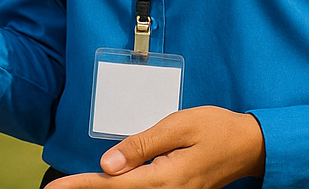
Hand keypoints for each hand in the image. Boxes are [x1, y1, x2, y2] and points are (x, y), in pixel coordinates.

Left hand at [45, 106, 264, 188]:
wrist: (251, 146)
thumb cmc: (217, 129)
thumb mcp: (178, 126)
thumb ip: (141, 145)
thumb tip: (108, 163)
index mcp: (166, 179)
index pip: (113, 186)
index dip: (82, 185)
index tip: (56, 188)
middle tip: (58, 188)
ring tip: (76, 185)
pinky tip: (109, 184)